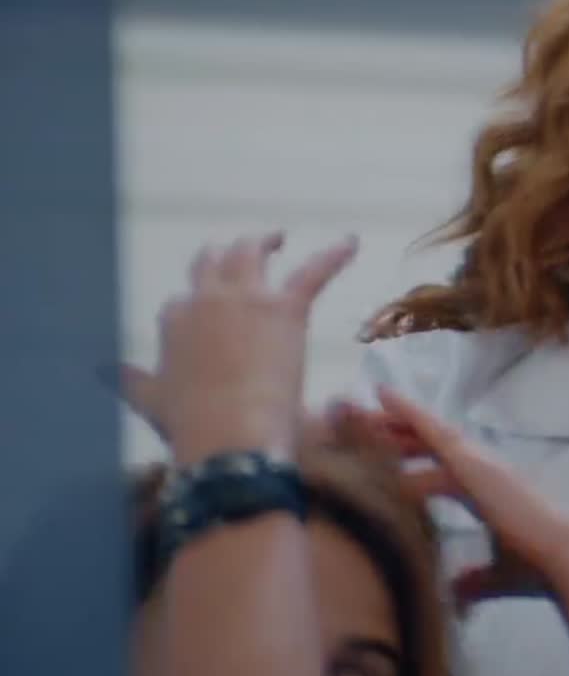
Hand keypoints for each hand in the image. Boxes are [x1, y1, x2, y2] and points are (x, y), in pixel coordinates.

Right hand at [139, 233, 357, 466]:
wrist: (227, 437)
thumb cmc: (193, 428)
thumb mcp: (151, 401)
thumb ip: (133, 383)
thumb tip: (110, 372)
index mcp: (174, 321)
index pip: (183, 303)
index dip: (197, 308)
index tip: (209, 316)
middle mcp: (205, 300)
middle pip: (214, 261)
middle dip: (227, 253)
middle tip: (246, 251)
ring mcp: (245, 299)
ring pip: (251, 252)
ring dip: (265, 242)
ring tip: (279, 238)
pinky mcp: (284, 308)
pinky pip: (314, 270)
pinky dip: (335, 255)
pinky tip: (352, 244)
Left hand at [370, 388, 568, 609]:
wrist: (562, 555)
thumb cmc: (536, 564)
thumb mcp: (497, 571)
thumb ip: (477, 577)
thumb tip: (460, 589)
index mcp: (488, 490)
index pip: (443, 467)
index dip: (416, 458)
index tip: (388, 453)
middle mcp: (482, 468)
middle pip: (431, 445)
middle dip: (397, 436)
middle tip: (361, 424)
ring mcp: (477, 462)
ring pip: (425, 435)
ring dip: (392, 423)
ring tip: (357, 409)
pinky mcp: (469, 463)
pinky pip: (432, 432)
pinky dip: (407, 413)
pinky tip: (383, 396)